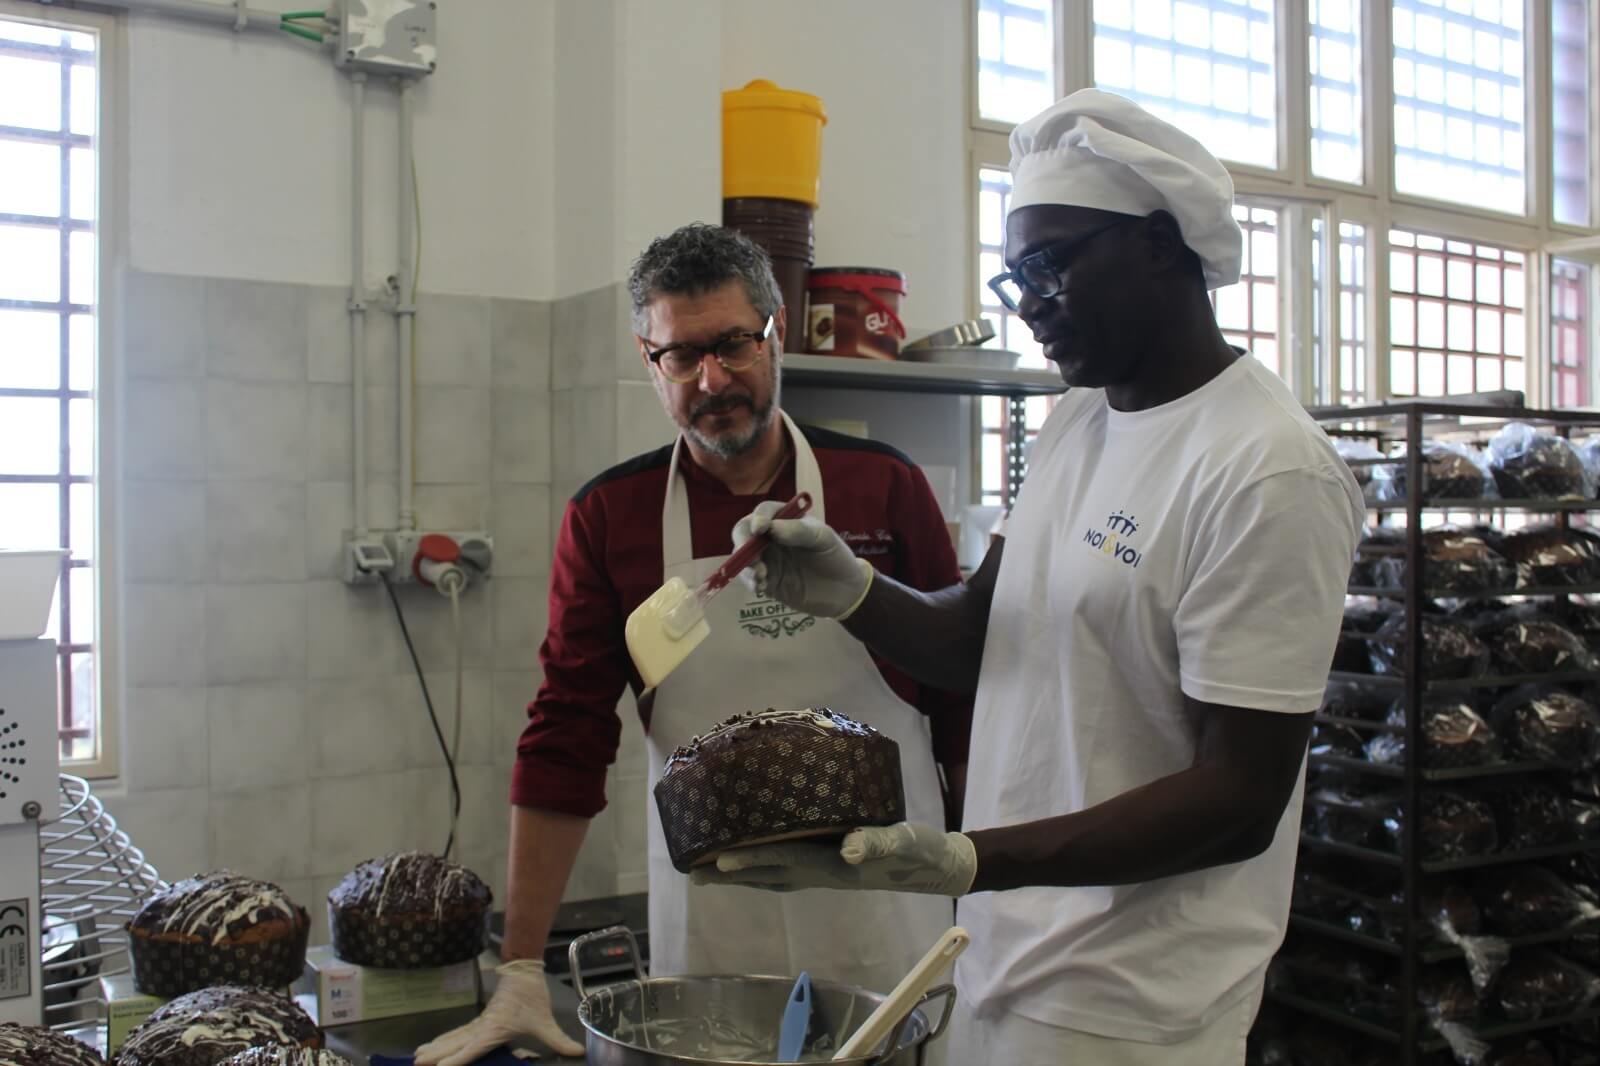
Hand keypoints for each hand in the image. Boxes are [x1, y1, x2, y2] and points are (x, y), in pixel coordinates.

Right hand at [414, 959, 583, 1063]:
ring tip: (418, 1055)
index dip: (457, 1059)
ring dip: (438, 1045)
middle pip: (456, 1043)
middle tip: (417, 1062)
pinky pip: (460, 1031)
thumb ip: (559, 1039)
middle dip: (438, 1053)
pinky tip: (437, 1043)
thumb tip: (579, 1053)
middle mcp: (482, 1027)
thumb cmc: (533, 995)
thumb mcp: (545, 1020)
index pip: (473, 1048)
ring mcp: (480, 1022)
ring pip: (455, 1036)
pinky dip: (446, 1038)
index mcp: (494, 1029)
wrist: (523, 969)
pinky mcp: (481, 1019)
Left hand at [690, 822, 977, 896]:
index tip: (719, 860)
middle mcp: (822, 873)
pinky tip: (755, 857)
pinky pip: (787, 866)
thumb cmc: (918, 851)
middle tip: (693, 873)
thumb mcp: (902, 842)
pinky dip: (764, 864)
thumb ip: (876, 842)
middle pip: (767, 876)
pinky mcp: (831, 864)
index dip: (751, 859)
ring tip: (709, 872)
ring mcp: (825, 872)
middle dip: (731, 875)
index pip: (783, 861)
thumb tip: (848, 847)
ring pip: (773, 875)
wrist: (935, 866)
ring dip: (741, 875)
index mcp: (833, 866)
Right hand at [731, 501, 873, 618]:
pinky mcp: (766, 580)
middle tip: (752, 558)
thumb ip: (798, 531)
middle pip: (744, 532)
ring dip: (746, 566)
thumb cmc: (836, 557)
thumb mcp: (823, 539)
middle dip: (742, 543)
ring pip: (742, 556)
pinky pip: (749, 578)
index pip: (763, 512)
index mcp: (785, 519)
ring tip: (762, 577)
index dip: (758, 518)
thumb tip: (771, 528)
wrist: (845, 591)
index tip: (760, 529)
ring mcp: (767, 559)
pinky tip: (763, 587)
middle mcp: (771, 537)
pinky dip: (750, 582)